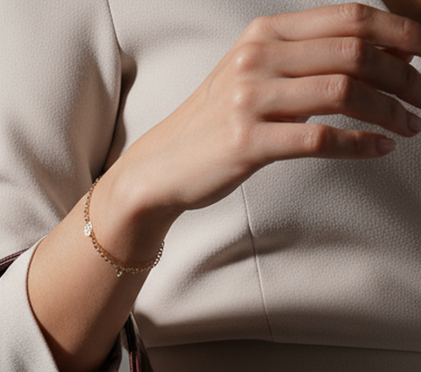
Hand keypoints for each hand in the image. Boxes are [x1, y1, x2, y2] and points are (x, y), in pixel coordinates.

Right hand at [106, 2, 420, 224]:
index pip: (348, 17)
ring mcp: (250, 99)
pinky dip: (358, 144)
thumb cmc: (214, 124)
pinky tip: (379, 148)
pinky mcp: (246, 142)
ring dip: (387, 111)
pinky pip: (318, 138)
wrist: (161, 167)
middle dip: (401, 75)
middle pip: (353, 53)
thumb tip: (373, 54)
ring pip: (343, 93)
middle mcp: (258, 58)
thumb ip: (303, 58)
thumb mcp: (254, 73)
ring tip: (409, 126)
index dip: (397, 32)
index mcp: (266, 33)